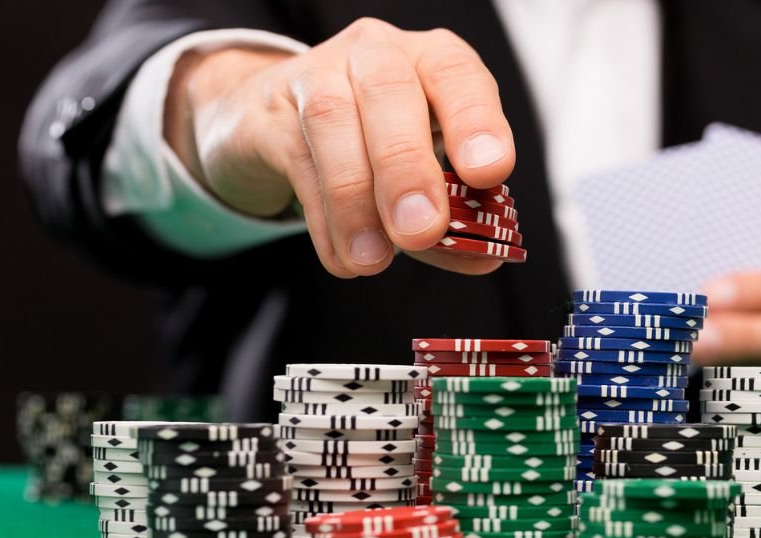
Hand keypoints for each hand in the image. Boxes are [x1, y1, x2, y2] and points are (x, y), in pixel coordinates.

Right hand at [164, 19, 514, 276]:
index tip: (488, 173)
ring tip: (374, 259)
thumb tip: (485, 259)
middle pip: (389, 93)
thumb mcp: (427, 167)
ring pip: (332, 122)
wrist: (277, 118)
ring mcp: (317, 77)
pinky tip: (344, 259)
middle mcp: (375, 55)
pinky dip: (324, 221)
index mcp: (429, 60)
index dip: (475, 120)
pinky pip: (298, 165)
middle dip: (407, 167)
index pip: (456, 72)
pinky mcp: (271, 115)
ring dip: (356, 199)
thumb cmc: (374, 138)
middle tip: (421, 229)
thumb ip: (456, 214)